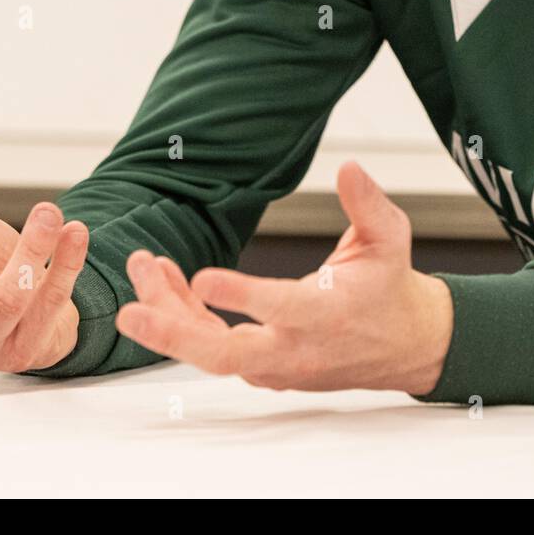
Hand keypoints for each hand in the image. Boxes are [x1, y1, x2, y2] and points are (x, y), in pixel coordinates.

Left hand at [115, 161, 452, 394]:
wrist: (404, 345)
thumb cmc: (390, 285)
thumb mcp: (390, 238)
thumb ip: (367, 203)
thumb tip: (348, 166)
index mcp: (330, 313)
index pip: (281, 308)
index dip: (241, 296)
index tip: (203, 277)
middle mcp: (298, 348)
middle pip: (226, 355)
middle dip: (173, 335)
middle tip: (129, 313)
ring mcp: (276, 365)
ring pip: (210, 352)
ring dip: (169, 315)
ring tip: (141, 268)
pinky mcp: (263, 368)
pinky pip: (214, 348)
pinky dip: (183, 318)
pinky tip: (162, 283)